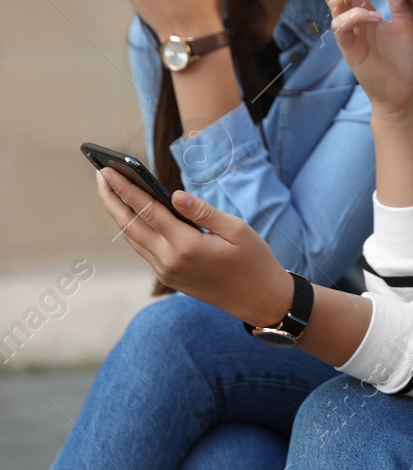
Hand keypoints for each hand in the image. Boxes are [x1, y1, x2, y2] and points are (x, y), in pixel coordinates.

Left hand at [96, 165, 291, 327]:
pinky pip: (143, 249)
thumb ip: (203, 211)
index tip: (108, 171)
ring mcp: (165, 271)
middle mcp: (169, 260)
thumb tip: (174, 195)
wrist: (257, 299)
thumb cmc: (253, 260)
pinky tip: (131, 214)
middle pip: (129, 226)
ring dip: (119, 214)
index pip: (148, 211)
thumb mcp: (237, 229)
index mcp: (187, 246)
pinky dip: (133, 229)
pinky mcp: (168, 276)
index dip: (126, 189)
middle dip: (111, 199)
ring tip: (110, 190)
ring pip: (132, 239)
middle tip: (99, 174)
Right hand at [321, 0, 412, 113]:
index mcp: (362, 8)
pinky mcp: (350, 49)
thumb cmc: (406, 60)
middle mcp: (350, 18)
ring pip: (334, 0)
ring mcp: (348, 33)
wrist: (407, 93)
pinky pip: (343, 26)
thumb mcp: (407, 20)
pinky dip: (358, 16)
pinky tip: (377, 16)